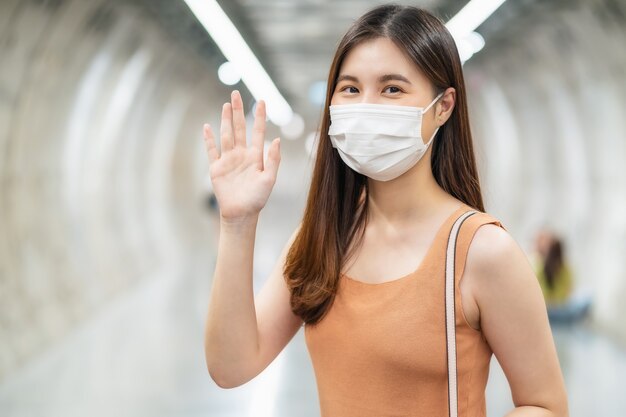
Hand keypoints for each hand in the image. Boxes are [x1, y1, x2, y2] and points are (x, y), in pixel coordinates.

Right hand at [202, 90, 280, 221]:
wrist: (241, 214)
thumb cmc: (257, 199)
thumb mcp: (269, 179)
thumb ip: (273, 160)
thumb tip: (276, 140)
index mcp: (256, 156)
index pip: (258, 131)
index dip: (260, 116)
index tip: (262, 101)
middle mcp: (242, 155)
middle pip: (239, 128)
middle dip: (238, 111)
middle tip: (236, 93)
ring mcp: (228, 160)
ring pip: (226, 135)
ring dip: (225, 120)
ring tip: (226, 105)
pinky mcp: (216, 168)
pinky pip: (212, 150)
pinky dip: (208, 139)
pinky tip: (207, 126)